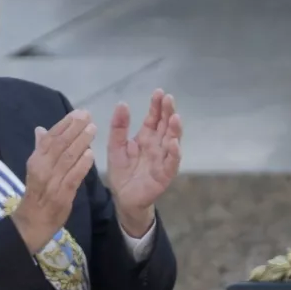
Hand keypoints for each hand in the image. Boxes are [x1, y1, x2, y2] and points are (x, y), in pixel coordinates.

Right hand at [12, 110, 97, 253]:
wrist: (33, 221)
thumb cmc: (38, 193)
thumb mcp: (36, 169)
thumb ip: (41, 149)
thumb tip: (41, 129)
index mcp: (35, 160)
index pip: (50, 138)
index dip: (65, 124)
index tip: (78, 113)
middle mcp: (42, 167)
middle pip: (59, 144)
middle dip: (74, 128)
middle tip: (88, 116)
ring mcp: (51, 181)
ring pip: (67, 158)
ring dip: (81, 142)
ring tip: (93, 129)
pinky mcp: (62, 194)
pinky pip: (73, 177)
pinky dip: (82, 165)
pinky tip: (91, 154)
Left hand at [106, 89, 182, 235]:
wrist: (124, 197)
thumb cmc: (122, 171)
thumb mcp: (115, 146)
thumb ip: (118, 127)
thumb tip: (122, 103)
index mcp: (146, 138)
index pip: (154, 118)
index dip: (157, 106)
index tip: (159, 92)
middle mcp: (158, 146)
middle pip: (166, 126)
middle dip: (168, 113)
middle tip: (169, 99)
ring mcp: (163, 159)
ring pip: (172, 142)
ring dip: (175, 130)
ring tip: (175, 118)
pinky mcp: (165, 174)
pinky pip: (171, 162)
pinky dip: (174, 153)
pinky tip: (173, 143)